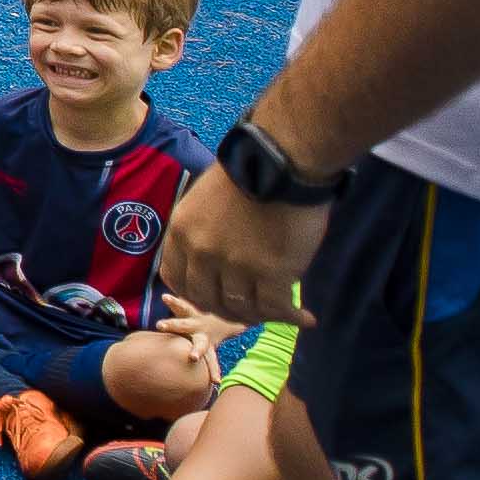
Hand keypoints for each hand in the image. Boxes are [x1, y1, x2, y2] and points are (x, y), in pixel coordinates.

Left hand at [161, 161, 328, 327]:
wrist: (283, 161)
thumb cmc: (250, 172)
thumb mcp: (203, 199)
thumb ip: (201, 231)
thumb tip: (209, 259)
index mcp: (182, 232)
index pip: (176, 280)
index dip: (193, 294)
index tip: (212, 296)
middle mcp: (202, 253)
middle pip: (207, 300)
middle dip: (227, 308)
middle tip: (249, 308)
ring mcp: (235, 266)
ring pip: (241, 308)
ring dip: (260, 314)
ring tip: (277, 311)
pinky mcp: (271, 274)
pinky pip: (275, 308)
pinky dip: (290, 317)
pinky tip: (303, 317)